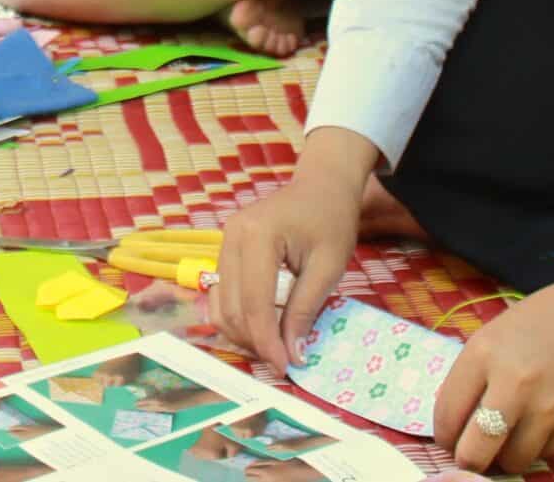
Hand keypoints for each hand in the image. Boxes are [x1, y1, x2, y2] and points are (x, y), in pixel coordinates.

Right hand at [214, 128, 376, 371]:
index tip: (286, 367)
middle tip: (284, 361)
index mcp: (257, 236)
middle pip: (232, 307)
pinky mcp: (226, 250)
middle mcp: (231, 237)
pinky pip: (223, 292)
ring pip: (221, 304)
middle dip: (255, 341)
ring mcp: (224, 241)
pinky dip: (237, 316)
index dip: (268, 340)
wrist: (321, 186)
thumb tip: (294, 353)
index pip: (255, 302)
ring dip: (244, 333)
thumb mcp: (329, 267)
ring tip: (275, 347)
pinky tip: (261, 328)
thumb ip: (306, 309)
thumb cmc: (332, 220)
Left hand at [434, 265, 553, 473]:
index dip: (443, 433)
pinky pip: (545, 453)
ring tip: (506, 441)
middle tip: (469, 455)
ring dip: (505, 457)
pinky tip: (540, 425)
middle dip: (467, 458)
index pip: (447, 413)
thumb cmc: (551, 317)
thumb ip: (477, 372)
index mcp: (485, 353)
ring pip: (512, 461)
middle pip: (475, 450)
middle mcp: (514, 384)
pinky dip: (538, 447)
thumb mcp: (499, 332)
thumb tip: (457, 416)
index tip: (448, 437)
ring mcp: (548, 409)